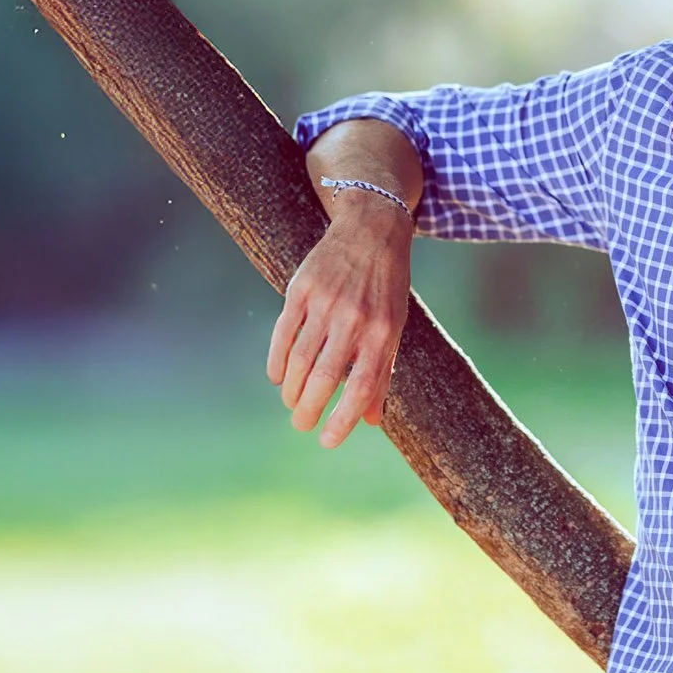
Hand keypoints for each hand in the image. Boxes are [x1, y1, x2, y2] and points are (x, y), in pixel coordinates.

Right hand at [266, 191, 413, 446]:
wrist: (372, 231)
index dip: (343, 419)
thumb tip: (370, 422)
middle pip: (325, 377)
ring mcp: (326, 302)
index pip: (362, 386)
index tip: (327, 442)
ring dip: (292, 389)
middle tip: (301, 424)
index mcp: (383, 332)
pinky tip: (278, 378)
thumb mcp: (395, 327)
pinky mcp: (301, 288)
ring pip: (301, 359)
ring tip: (291, 404)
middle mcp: (355, 319)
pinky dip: (278, 360)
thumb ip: (382, 373)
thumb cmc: (386, 288)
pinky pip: (283, 332)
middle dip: (309, 409)